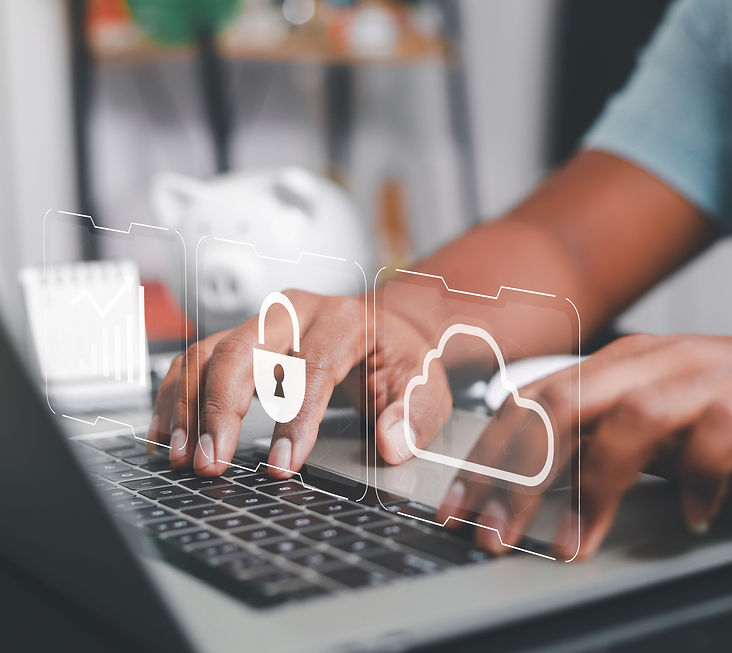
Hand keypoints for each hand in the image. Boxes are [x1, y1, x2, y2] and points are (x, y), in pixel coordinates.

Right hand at [149, 290, 451, 477]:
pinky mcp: (242, 338)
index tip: (284, 463)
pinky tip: (167, 435)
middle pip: (243, 349)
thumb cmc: (403, 357)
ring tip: (182, 456)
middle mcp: (297, 313)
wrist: (388, 327)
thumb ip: (413, 415)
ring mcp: (264, 322)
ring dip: (188, 406)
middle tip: (211, 462)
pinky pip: (195, 361)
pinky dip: (175, 396)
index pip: (314, 365)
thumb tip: (391, 444)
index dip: (296, 417)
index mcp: (345, 320)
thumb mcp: (426, 385)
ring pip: (208, 353)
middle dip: (220, 408)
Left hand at [438, 327, 731, 559]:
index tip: (459, 507)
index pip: (534, 400)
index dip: (488, 455)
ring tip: (572, 547)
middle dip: (515, 476)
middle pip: (560, 407)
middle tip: (491, 534)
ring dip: (591, 490)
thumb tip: (540, 481)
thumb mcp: (665, 415)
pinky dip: (694, 483)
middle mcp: (655, 362)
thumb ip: (608, 434)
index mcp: (623, 362)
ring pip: (625, 421)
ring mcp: (705, 379)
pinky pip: (712, 442)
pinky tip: (693, 517)